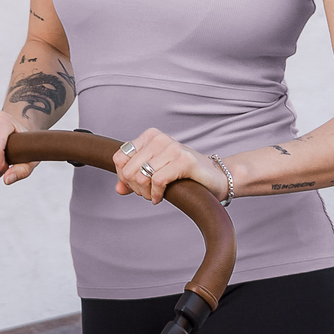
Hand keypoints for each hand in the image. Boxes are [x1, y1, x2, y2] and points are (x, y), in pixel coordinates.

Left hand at [112, 130, 229, 203]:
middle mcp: (160, 138)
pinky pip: (158, 181)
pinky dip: (156, 194)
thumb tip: (118, 189)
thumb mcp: (155, 173)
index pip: (119, 158)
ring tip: (154, 195)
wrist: (215, 177)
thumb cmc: (185, 174)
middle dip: (135, 188)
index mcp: (150, 136)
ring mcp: (172, 148)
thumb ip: (135, 179)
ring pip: (141, 176)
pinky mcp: (184, 160)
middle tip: (147, 193)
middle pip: (128, 170)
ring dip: (145, 193)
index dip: (123, 177)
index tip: (135, 185)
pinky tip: (160, 197)